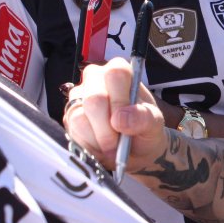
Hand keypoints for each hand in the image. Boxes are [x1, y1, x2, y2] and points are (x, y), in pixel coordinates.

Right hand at [63, 58, 167, 173]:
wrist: (135, 150)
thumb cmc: (144, 129)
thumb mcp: (154, 124)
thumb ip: (143, 118)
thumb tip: (119, 119)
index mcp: (120, 72)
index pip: (115, 73)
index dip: (119, 100)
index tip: (125, 122)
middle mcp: (96, 79)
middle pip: (94, 99)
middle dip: (107, 129)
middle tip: (119, 144)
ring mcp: (79, 97)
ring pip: (80, 117)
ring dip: (98, 139)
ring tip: (112, 146)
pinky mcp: (69, 116)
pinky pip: (73, 131)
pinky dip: (89, 145)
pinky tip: (100, 147)